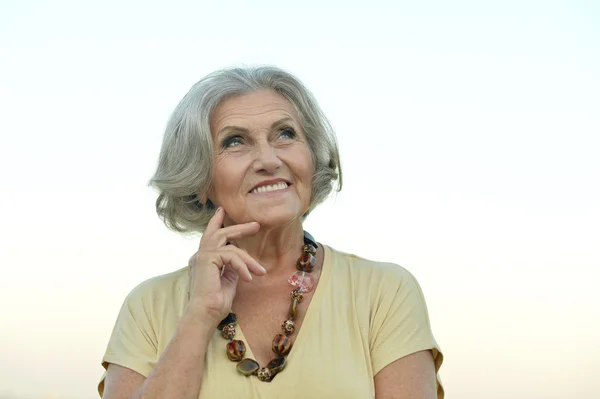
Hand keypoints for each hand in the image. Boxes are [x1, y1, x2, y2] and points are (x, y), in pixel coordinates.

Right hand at [186, 206, 265, 325]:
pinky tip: (249, 278)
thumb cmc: (215, 304)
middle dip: (239, 228)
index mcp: (203, 261)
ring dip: (248, 258)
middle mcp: (200, 256)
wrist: (204, 315)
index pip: (210, 237)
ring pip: (229, 245)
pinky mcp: (206, 259)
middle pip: (220, 233)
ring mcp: (201, 256)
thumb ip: (232, 269)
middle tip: (256, 225)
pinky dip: (243, 266)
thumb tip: (241, 262)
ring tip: (260, 271)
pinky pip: (231, 255)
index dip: (216, 223)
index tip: (222, 211)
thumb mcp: (228, 282)